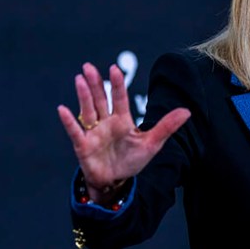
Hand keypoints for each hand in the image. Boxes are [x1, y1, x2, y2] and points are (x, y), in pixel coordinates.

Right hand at [57, 62, 189, 204]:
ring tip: (79, 80)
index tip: (115, 69)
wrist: (116, 182)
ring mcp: (93, 133)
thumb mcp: (152, 144)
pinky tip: (63, 109)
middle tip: (88, 66)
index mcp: (122, 120)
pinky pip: (75, 131)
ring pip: (88, 110)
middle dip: (96, 83)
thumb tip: (187, 111)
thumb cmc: (132, 161)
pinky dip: (69, 121)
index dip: (117, 84)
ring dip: (84, 96)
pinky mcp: (83, 145)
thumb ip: (167, 126)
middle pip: (100, 99)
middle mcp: (106, 123)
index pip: (119, 98)